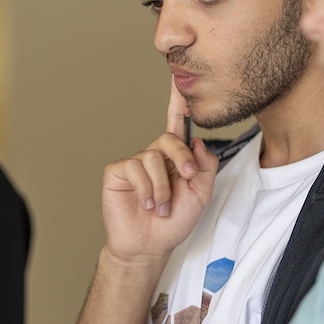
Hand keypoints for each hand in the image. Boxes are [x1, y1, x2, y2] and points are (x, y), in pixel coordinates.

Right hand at [102, 85, 217, 264]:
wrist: (149, 246)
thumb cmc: (173, 223)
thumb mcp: (201, 195)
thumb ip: (206, 167)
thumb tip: (199, 141)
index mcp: (173, 158)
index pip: (176, 124)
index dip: (177, 100)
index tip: (178, 77)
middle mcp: (153, 156)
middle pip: (168, 139)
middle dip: (181, 159)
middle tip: (186, 178)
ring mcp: (133, 163)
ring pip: (152, 157)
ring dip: (162, 187)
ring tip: (161, 207)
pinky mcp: (117, 172)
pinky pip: (135, 168)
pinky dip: (145, 189)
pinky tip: (146, 204)